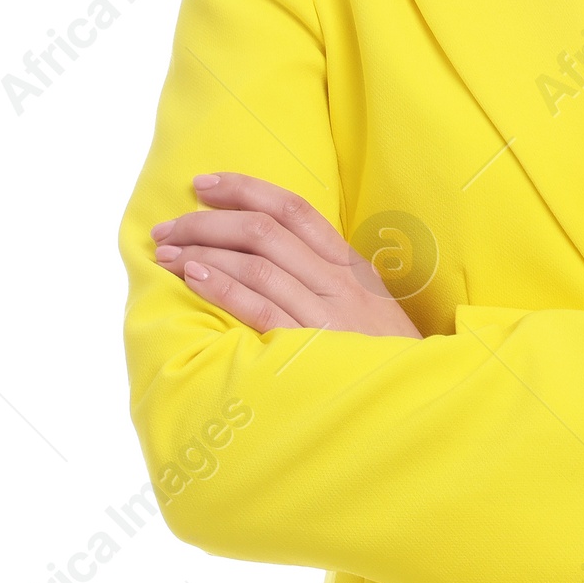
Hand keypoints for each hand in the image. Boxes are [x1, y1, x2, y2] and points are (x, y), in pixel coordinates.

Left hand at [150, 172, 421, 338]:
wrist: (417, 398)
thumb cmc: (381, 355)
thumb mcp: (365, 304)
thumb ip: (325, 276)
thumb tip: (269, 253)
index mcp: (349, 263)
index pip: (293, 209)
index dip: (244, 189)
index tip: (203, 184)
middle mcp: (338, 281)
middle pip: (265, 231)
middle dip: (207, 222)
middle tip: (168, 228)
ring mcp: (327, 312)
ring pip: (257, 264)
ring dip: (202, 253)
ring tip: (167, 254)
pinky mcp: (312, 347)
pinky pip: (260, 308)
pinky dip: (223, 287)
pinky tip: (193, 278)